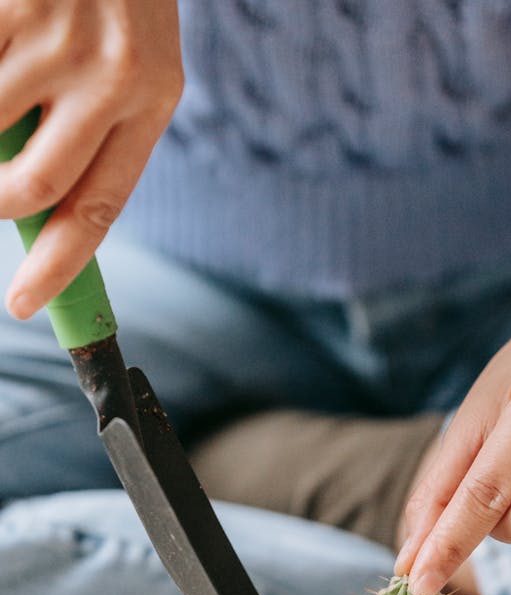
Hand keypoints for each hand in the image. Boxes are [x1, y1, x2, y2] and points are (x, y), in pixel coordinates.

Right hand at [0, 0, 182, 317]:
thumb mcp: (127, 61)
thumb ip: (87, 131)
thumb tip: (32, 213)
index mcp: (152, 96)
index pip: (98, 208)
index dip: (56, 267)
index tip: (22, 305)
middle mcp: (111, 71)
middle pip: (34, 185)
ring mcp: (55, 30)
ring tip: (12, 87)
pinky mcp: (10, 2)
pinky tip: (5, 54)